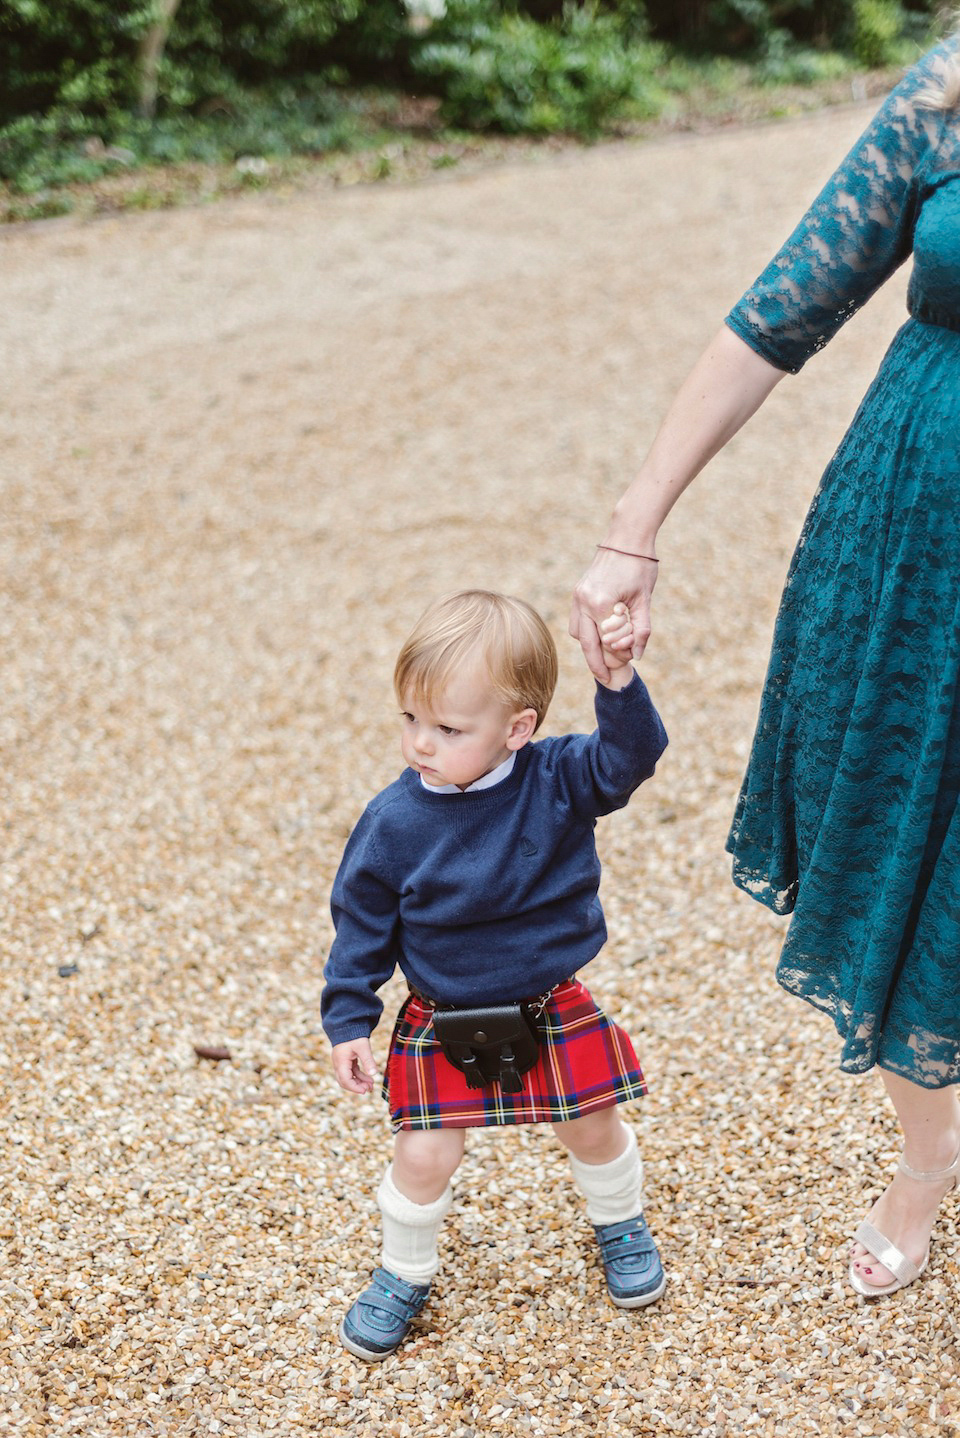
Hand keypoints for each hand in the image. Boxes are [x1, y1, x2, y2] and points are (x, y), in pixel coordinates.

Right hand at [331, 1037, 377, 1094]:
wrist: (348, 1024)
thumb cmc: (354, 1034)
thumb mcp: (363, 1047)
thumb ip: (368, 1060)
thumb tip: (374, 1074)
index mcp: (340, 1062)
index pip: (345, 1080)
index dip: (355, 1088)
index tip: (365, 1091)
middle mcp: (338, 1064)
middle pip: (344, 1081)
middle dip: (357, 1087)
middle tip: (369, 1089)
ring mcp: (341, 1062)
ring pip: (348, 1077)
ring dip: (359, 1082)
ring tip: (371, 1085)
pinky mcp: (345, 1060)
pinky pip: (351, 1072)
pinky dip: (359, 1076)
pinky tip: (368, 1078)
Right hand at [570, 547, 657, 680]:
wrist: (627, 537)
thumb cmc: (640, 567)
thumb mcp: (644, 600)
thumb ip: (641, 629)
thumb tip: (638, 655)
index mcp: (600, 603)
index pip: (607, 641)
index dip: (620, 654)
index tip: (632, 659)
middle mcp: (583, 601)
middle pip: (587, 643)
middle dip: (596, 663)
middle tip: (605, 678)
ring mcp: (577, 596)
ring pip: (579, 633)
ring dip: (590, 645)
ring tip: (605, 655)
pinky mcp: (578, 592)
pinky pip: (578, 620)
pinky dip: (587, 631)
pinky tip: (600, 635)